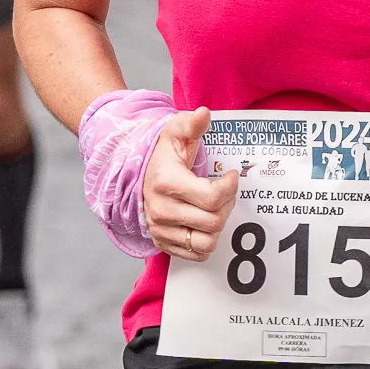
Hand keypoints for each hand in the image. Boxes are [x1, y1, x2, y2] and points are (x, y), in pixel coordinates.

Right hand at [142, 106, 240, 260]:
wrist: (137, 176)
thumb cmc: (162, 156)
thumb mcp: (175, 134)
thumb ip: (191, 124)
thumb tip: (204, 113)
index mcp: (167, 183)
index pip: (213, 198)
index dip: (231, 187)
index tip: (232, 176)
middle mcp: (162, 210)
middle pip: (214, 221)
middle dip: (227, 205)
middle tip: (224, 192)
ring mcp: (161, 230)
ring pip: (207, 242)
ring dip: (218, 227)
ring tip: (215, 209)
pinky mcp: (163, 243)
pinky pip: (196, 255)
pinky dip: (206, 241)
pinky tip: (204, 222)